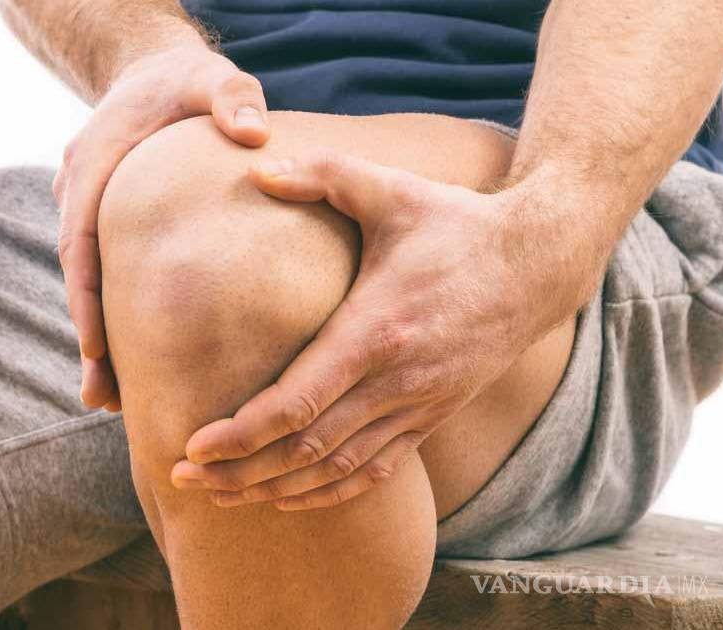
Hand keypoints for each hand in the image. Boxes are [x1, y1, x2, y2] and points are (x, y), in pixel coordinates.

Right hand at [56, 44, 270, 411]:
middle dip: (89, 338)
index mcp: (95, 163)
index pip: (81, 237)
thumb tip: (254, 132)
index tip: (95, 345)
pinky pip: (104, 274)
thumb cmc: (185, 81)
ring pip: (88, 282)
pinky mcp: (105, 224)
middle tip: (103, 398)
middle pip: (78, 276)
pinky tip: (133, 362)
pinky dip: (112, 315)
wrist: (152, 71)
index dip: (87, 294)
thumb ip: (231, 97)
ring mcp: (87, 209)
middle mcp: (79, 190)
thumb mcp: (214, 79)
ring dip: (98, 338)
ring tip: (113, 401)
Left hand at [170, 151, 588, 509]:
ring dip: (274, 489)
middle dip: (240, 471)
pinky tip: (285, 497)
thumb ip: (323, 173)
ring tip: (219, 497)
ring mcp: (417, 407)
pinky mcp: (430, 418)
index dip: (241, 433)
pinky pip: (372, 473)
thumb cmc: (456, 223)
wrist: (538, 264)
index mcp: (377, 331)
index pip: (298, 403)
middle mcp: (397, 382)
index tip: (192, 446)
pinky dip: (325, 493)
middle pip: (306, 449)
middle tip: (183, 479)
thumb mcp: (392, 189)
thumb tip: (256, 168)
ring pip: (336, 471)